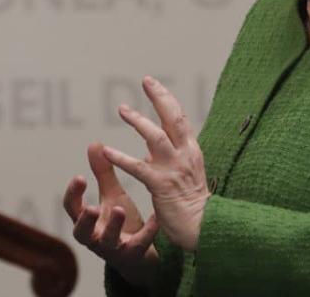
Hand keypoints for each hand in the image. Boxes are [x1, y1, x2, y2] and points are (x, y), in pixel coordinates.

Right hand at [63, 143, 159, 287]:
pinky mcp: (133, 255)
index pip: (72, 209)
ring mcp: (113, 248)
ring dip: (113, 226)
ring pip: (108, 241)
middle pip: (82, 232)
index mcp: (87, 221)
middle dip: (85, 220)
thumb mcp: (111, 196)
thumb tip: (94, 143)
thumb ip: (102, 173)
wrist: (139, 255)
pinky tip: (156, 217)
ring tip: (119, 209)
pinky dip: (147, 232)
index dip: (73, 195)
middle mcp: (95, 236)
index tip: (80, 177)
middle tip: (91, 207)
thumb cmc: (121, 221)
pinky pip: (138, 245)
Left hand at [102, 76, 209, 251]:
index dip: (166, 99)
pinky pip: (138, 167)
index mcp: (191, 151)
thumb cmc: (191, 203)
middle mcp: (185, 155)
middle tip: (146, 80)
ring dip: (138, 121)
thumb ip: (167, 159)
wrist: (203, 228)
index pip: (180, 119)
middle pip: (173, 119)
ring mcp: (173, 169)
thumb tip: (148, 151)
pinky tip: (106, 151)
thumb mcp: (184, 175)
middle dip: (160, 97)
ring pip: (156, 137)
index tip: (153, 84)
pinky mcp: (161, 185)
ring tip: (122, 109)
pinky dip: (121, 157)